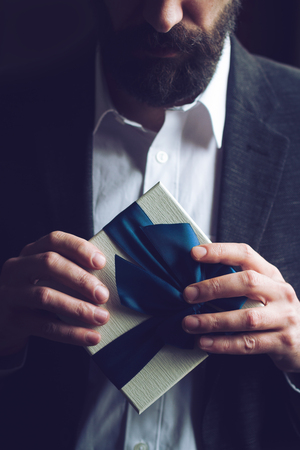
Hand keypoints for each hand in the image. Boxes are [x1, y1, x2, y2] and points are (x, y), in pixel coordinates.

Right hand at [0, 231, 109, 355]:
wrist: (2, 320)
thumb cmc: (35, 292)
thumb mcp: (46, 275)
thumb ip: (70, 270)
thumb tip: (110, 279)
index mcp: (31, 251)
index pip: (55, 240)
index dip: (79, 248)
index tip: (101, 262)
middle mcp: (18, 267)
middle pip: (49, 263)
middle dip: (80, 279)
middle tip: (103, 295)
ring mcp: (11, 292)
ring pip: (45, 296)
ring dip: (78, 307)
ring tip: (101, 317)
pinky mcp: (12, 319)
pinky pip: (44, 326)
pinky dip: (71, 332)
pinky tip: (90, 337)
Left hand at [182, 243, 299, 372]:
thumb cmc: (274, 311)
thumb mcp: (263, 290)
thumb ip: (237, 282)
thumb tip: (195, 277)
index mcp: (271, 274)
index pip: (245, 254)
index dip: (220, 251)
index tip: (194, 253)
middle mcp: (281, 292)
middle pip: (247, 282)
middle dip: (214, 287)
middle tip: (188, 294)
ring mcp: (284, 318)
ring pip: (246, 317)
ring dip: (214, 320)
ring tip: (189, 323)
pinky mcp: (283, 342)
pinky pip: (248, 343)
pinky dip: (224, 344)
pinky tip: (205, 342)